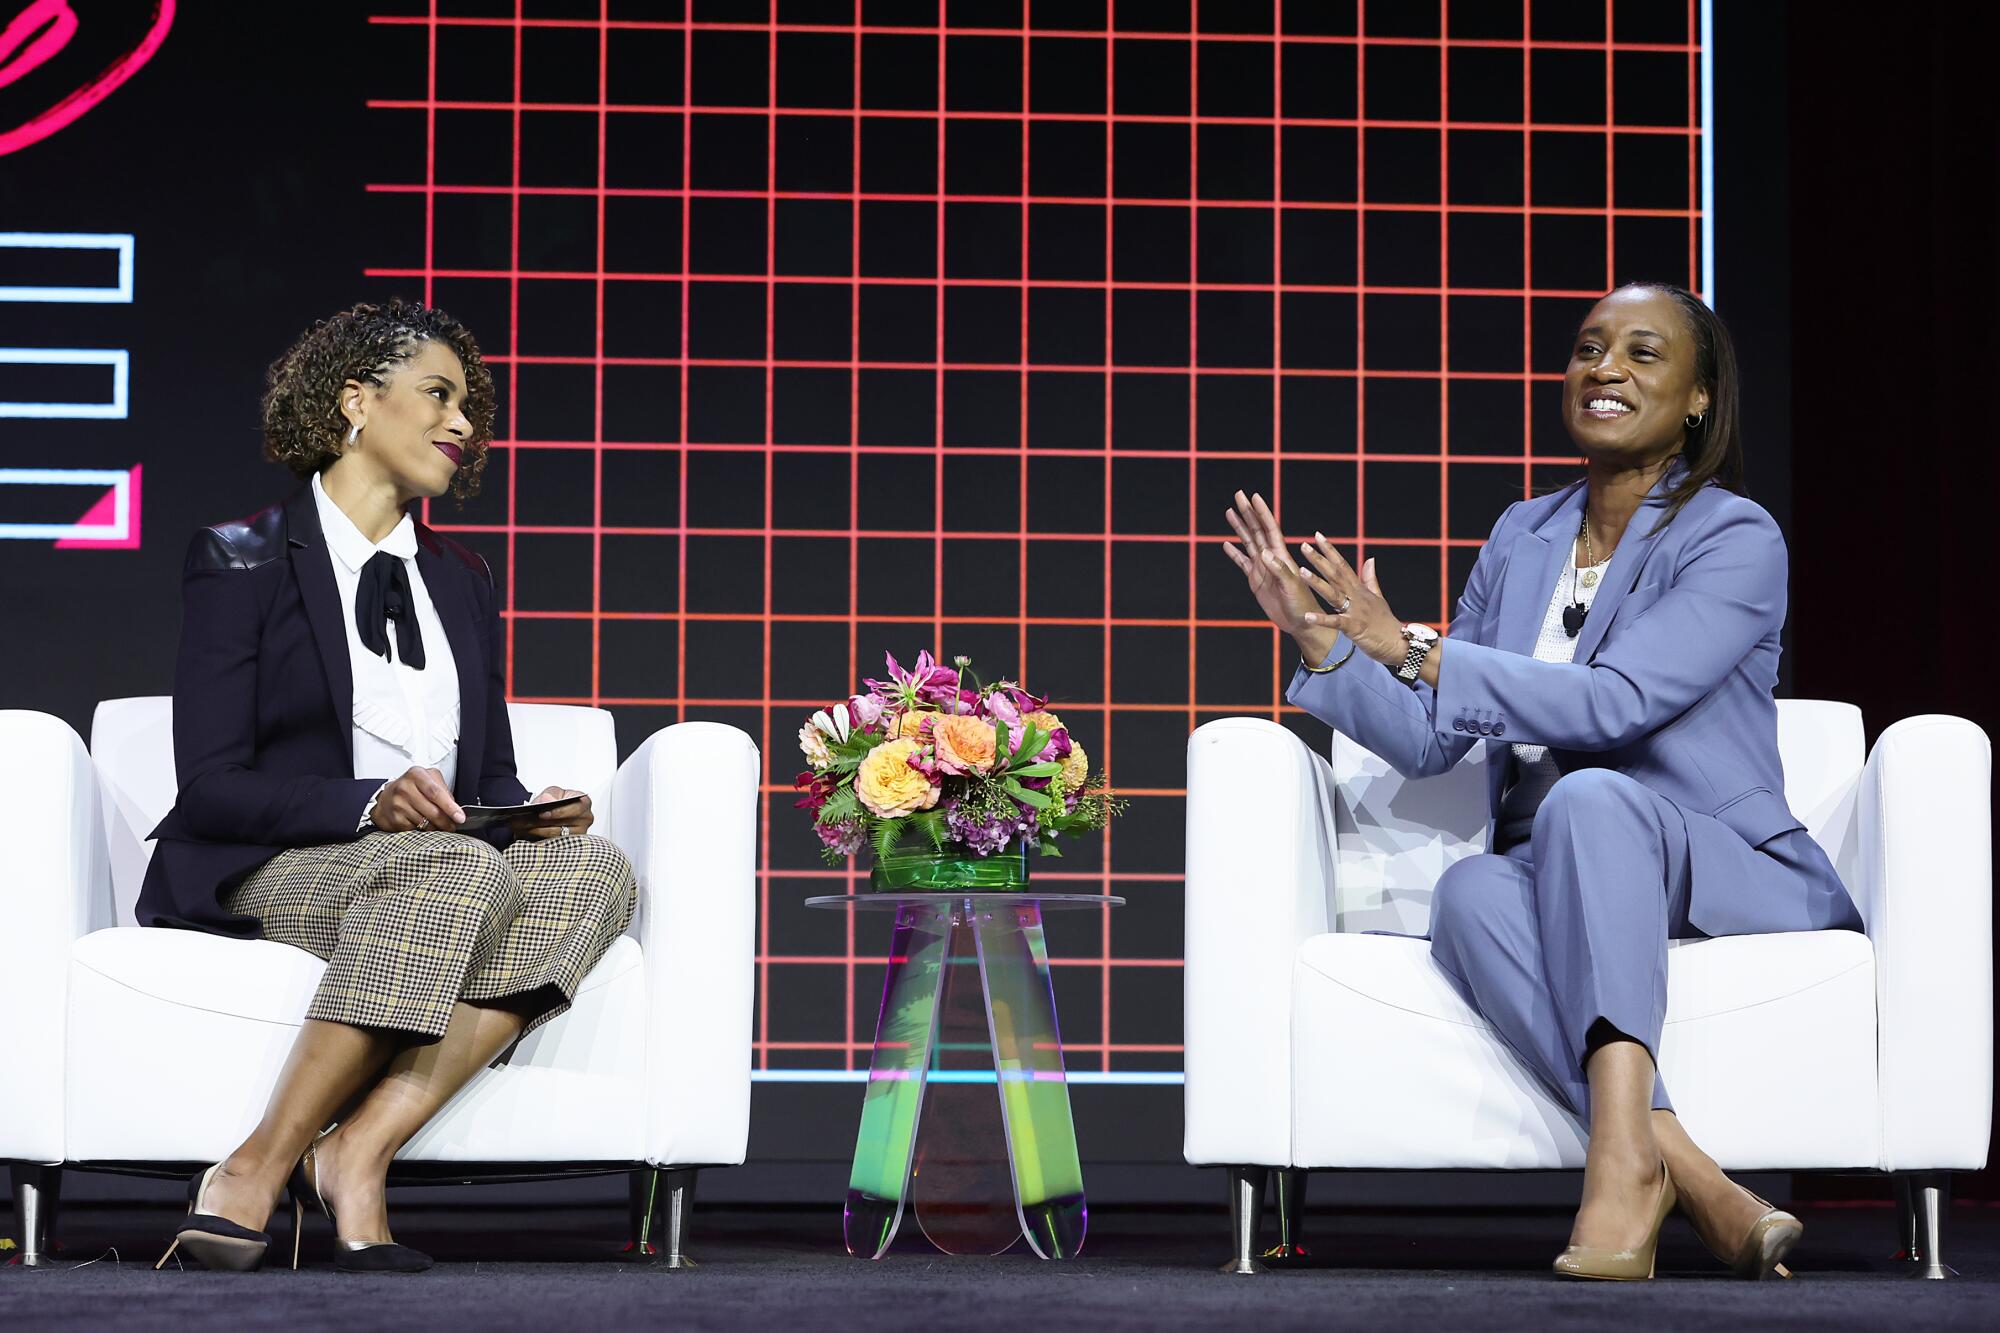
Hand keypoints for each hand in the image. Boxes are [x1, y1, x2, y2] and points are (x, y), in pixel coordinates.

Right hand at [371, 766, 465, 831]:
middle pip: (432, 810)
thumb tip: (456, 809)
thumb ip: (443, 790)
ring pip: (425, 822)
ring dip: (435, 827)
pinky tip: (421, 824)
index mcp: (416, 774)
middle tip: (452, 825)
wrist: (385, 798)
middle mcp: (405, 788)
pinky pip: (415, 829)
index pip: (436, 792)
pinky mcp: (394, 818)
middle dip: (446, 821)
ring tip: (437, 824)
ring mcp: (397, 804)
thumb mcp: (428, 780)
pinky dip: (422, 830)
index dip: (450, 807)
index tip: (460, 817)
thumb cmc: (412, 788)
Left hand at [513, 786, 592, 839]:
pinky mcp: (570, 845)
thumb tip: (546, 801)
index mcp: (584, 804)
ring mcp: (579, 834)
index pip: (575, 809)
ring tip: (522, 829)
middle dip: (543, 825)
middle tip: (526, 823)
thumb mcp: (555, 792)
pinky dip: (539, 840)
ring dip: (538, 833)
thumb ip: (550, 795)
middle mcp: (585, 820)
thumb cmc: (560, 800)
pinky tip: (527, 835)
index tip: (542, 814)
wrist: (558, 810)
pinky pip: (553, 845)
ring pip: (556, 837)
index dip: (558, 813)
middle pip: (564, 826)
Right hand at [1221, 491, 1337, 641]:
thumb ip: (1279, 570)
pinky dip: (1234, 553)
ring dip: (1239, 527)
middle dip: (1247, 512)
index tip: (1254, 496)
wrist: (1301, 622)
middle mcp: (1271, 557)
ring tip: (1229, 512)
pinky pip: (1243, 563)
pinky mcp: (1256, 580)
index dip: (1262, 512)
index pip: (1270, 528)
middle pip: (1257, 530)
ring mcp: (1263, 568)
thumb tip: (1264, 553)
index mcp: (1281, 556)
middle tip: (1237, 494)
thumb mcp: (1291, 587)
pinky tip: (1226, 544)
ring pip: (1248, 542)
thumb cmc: (1302, 605)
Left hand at [1296, 534, 1410, 666]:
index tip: (1317, 536)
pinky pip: (1336, 622)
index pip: (1343, 565)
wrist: (1400, 643)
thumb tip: (1370, 559)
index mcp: (1360, 589)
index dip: (1330, 550)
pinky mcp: (1354, 628)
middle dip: (1319, 560)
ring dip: (1317, 582)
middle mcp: (1357, 597)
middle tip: (1304, 545)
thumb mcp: (1378, 598)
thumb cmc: (1386, 623)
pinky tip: (1308, 616)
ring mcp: (1356, 611)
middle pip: (1335, 574)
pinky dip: (1322, 619)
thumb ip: (1370, 579)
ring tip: (1301, 572)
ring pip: (1333, 594)